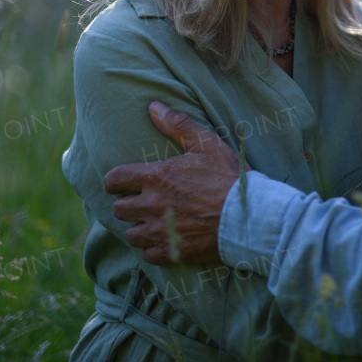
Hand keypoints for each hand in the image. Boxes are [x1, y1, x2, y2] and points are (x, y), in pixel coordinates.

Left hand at [103, 101, 247, 263]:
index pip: (115, 179)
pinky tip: (163, 240)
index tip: (118, 182)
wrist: (248, 216)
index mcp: (156, 177)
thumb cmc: (229, 177)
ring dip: (137, 227)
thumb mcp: (207, 144)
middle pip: (119, 208)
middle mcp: (152, 205)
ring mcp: (161, 230)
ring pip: (130, 234)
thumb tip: (153, 107)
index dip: (113, 180)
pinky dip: (152, 248)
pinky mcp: (172, 251)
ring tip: (149, 222)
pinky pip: (147, 254)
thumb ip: (178, 125)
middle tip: (139, 201)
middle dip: (126, 203)